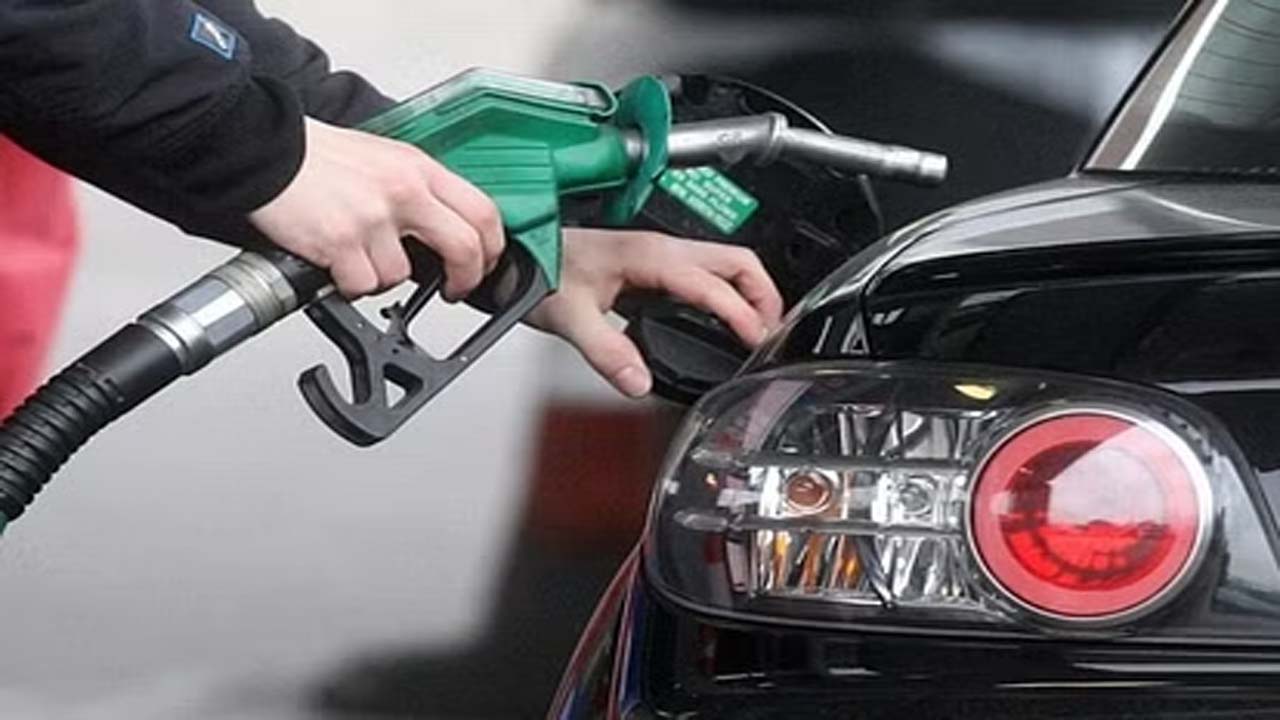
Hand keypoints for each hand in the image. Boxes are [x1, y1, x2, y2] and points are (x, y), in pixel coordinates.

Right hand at [248, 118, 503, 299]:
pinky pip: (363, 285)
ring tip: (358, 257)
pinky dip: (349, 284)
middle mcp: (404, 190)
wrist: (265, 148)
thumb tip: (442, 232)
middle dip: (464, 279)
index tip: (482, 263)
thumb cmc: (319, 156)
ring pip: (402, 276)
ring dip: (381, 278)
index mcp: (419, 169)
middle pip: (465, 247)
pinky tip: (336, 262)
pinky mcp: (342, 242)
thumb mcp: (384, 158)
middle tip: (453, 290)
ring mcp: (374, 217)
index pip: (482, 212)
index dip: (490, 248)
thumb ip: (418, 190)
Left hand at [528, 229, 783, 397]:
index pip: (713, 285)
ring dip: (752, 292)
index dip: (740, 313)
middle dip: (764, 297)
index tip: (757, 342)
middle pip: (737, 262)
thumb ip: (606, 352)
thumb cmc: (541, 271)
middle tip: (773, 336)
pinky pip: (710, 271)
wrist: (521, 253)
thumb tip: (639, 383)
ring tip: (759, 331)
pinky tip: (725, 319)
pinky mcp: (657, 261)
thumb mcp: (570, 317)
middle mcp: (662, 249)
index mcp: (650, 257)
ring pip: (728, 263)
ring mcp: (662, 252)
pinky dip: (732, 293)